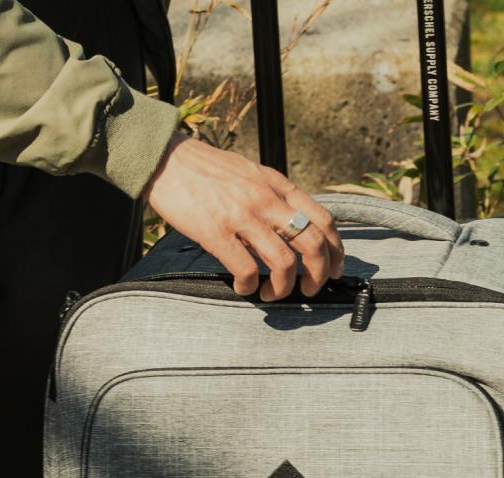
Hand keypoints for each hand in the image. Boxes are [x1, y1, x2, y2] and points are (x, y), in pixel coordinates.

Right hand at [142, 135, 344, 301]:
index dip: (336, 250)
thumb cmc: (206, 169)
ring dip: (284, 287)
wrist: (167, 159)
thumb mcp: (251, 174)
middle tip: (310, 289)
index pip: (323, 219)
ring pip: (284, 262)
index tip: (334, 269)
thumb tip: (292, 225)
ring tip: (273, 293)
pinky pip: (246, 270)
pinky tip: (245, 287)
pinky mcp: (217, 233)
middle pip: (312, 244)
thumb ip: (274, 197)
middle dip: (318, 275)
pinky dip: (249, 286)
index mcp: (278, 185)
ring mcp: (242, 216)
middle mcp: (266, 199)